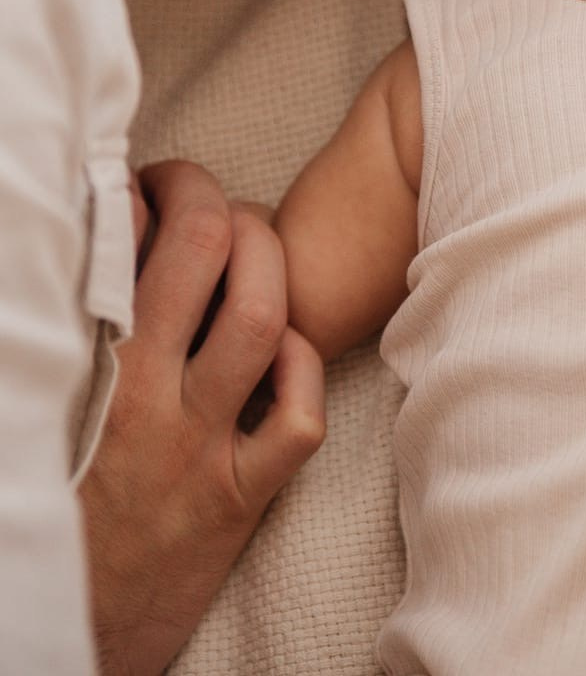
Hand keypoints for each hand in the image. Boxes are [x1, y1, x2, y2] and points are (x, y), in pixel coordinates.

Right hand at [81, 160, 324, 675]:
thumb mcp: (54, 399)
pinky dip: (305, 368)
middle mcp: (140, 395)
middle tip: (204, 199)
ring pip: (257, 317)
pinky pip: (297, 420)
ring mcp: (195, 445)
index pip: (122, 242)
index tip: (151, 183)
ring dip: (268, 261)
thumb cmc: (56, 493)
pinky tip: (287, 349)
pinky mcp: (236, 498)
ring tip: (253, 249)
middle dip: (212, 199)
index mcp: (85, 366)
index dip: (152, 189)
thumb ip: (82, 323)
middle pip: (201, 252)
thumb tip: (116, 229)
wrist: (57, 628)